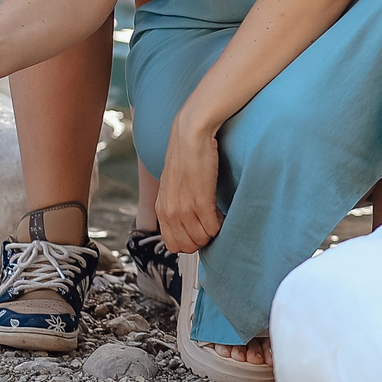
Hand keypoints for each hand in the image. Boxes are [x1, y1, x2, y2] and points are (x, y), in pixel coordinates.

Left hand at [154, 119, 225, 252]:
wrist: (190, 135)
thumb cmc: (184, 156)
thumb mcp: (171, 185)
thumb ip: (175, 205)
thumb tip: (187, 220)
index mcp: (161, 209)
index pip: (173, 245)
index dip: (189, 242)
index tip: (199, 231)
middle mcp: (170, 212)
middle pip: (189, 246)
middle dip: (202, 239)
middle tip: (210, 224)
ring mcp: (185, 209)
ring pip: (203, 238)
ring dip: (213, 230)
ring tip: (216, 215)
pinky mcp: (201, 201)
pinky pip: (213, 227)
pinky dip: (220, 223)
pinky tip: (220, 211)